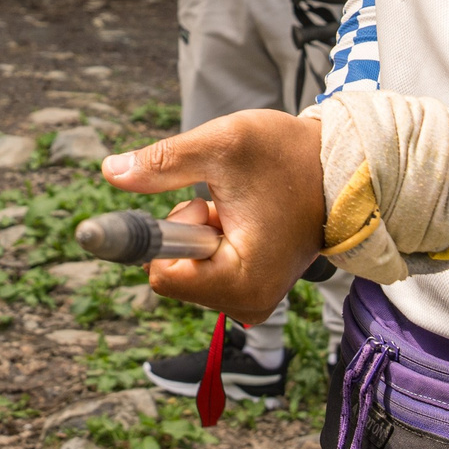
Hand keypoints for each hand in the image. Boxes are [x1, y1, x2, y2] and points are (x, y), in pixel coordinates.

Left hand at [100, 111, 324, 321]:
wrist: (339, 167)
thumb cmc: (286, 154)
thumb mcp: (221, 145)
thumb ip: (162, 163)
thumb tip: (109, 172)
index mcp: (242, 280)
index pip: (162, 274)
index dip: (172, 229)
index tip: (199, 201)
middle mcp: (249, 303)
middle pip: (173, 273)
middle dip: (189, 231)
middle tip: (228, 203)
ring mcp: (252, 300)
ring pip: (187, 269)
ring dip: (201, 233)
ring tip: (243, 208)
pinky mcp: (253, 290)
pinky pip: (205, 269)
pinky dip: (213, 240)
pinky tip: (244, 219)